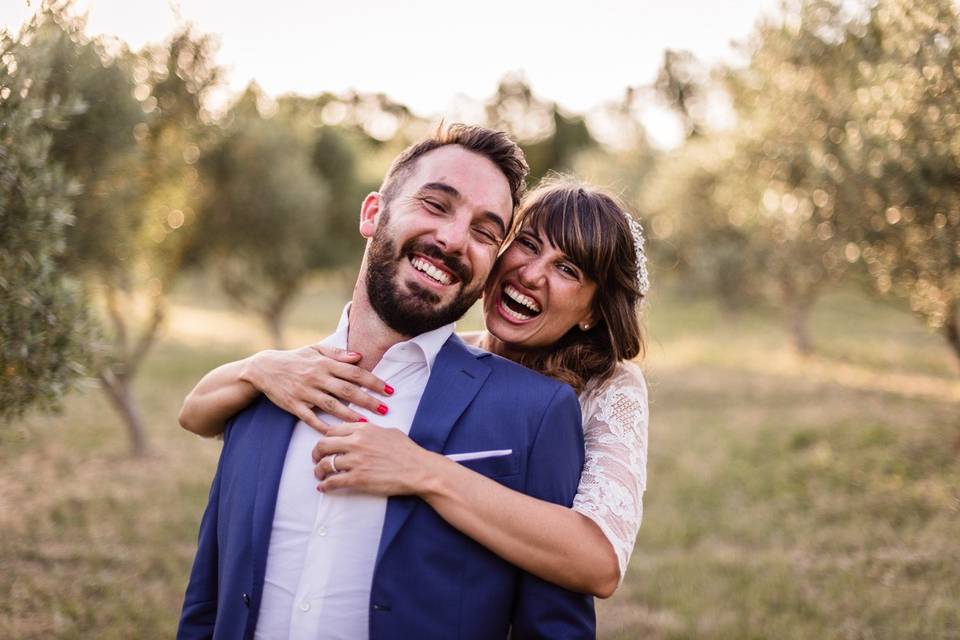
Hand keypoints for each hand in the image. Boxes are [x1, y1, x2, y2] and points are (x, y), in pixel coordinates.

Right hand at [240, 344, 391, 430]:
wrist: (264, 369)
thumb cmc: (295, 359)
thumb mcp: (315, 350)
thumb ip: (338, 354)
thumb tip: (359, 357)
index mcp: (325, 364)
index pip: (355, 373)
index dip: (374, 381)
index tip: (390, 390)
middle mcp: (317, 377)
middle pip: (347, 390)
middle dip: (368, 400)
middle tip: (385, 409)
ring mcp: (305, 392)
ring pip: (332, 406)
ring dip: (350, 415)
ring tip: (367, 423)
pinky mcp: (294, 405)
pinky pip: (311, 418)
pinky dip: (323, 426)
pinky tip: (337, 433)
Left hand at [312, 422, 440, 494]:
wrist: (418, 469)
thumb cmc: (407, 451)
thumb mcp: (388, 431)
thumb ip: (370, 430)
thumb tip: (360, 431)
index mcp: (363, 429)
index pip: (333, 430)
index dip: (325, 438)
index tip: (324, 445)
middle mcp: (356, 443)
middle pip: (323, 445)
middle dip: (316, 453)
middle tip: (316, 459)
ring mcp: (355, 461)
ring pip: (325, 464)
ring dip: (319, 471)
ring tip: (320, 474)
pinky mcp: (358, 479)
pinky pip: (333, 482)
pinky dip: (325, 486)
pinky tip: (323, 487)